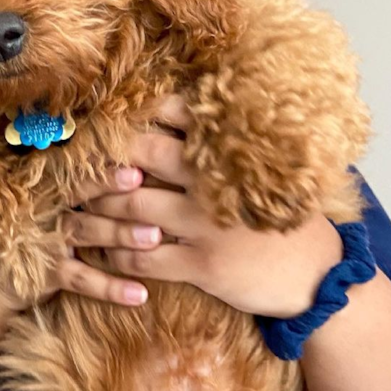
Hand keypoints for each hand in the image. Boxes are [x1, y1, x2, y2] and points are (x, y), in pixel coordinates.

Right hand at [0, 166, 162, 313]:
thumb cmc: (31, 235)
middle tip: (146, 183)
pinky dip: (111, 288)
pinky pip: (81, 279)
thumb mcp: (46, 205)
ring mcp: (42, 239)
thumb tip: (132, 165)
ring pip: (84, 231)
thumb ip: (76, 187)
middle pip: (80, 192)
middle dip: (112, 187)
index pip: (74, 166)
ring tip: (155, 237)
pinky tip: (140, 294)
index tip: (129, 152)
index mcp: (46, 185)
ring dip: (120, 233)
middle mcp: (43, 207)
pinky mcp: (44, 273)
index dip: (100, 158)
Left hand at [86, 96, 344, 318]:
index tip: (104, 113)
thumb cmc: (287, 222)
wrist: (318, 277)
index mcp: (231, 155)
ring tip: (76, 204)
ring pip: (133, 210)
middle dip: (104, 157)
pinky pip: (144, 258)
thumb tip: (187, 123)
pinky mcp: (202, 266)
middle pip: (143, 157)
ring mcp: (206, 226)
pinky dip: (117, 255)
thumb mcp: (268, 178)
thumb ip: (230, 154)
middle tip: (73, 157)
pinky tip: (103, 251)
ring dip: (99, 208)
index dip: (137, 112)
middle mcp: (215, 183)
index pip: (177, 117)